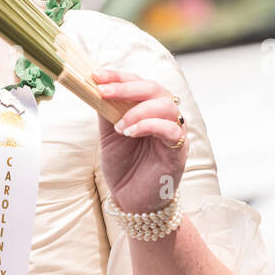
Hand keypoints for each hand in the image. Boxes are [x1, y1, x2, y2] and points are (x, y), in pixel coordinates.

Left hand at [92, 70, 187, 212]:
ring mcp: (175, 131)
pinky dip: (149, 126)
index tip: (96, 75)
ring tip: (119, 127)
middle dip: (127, 87)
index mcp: (149, 108)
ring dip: (138, 111)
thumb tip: (94, 86)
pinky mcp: (179, 150)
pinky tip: (131, 133)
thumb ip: (107, 112)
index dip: (118, 76)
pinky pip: (171, 130)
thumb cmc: (124, 166)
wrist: (132, 199)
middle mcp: (165, 116)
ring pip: (166, 106)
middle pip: (155, 88)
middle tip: (103, 92)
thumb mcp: (109, 135)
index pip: (138, 83)